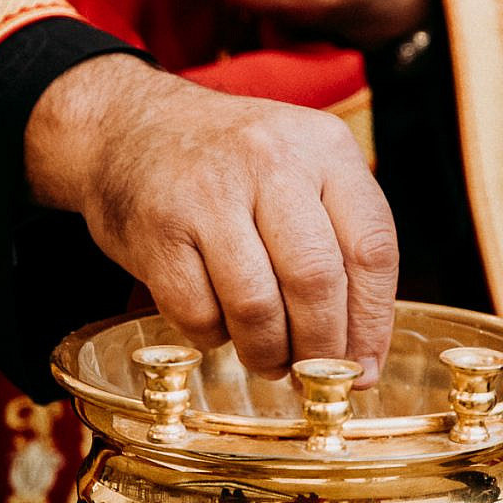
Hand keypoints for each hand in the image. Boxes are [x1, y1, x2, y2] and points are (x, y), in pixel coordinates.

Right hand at [25, 54, 397, 379]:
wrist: (130, 127)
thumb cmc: (231, 165)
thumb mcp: (301, 169)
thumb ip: (338, 243)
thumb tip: (361, 360)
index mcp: (325, 146)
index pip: (372, 248)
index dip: (372, 323)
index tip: (362, 368)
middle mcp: (271, 160)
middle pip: (317, 281)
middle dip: (320, 349)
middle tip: (313, 375)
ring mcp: (210, 193)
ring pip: (257, 306)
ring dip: (267, 353)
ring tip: (267, 360)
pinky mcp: (159, 227)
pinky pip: (198, 313)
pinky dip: (213, 337)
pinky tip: (217, 325)